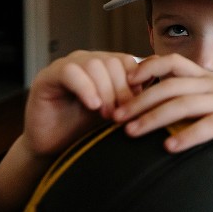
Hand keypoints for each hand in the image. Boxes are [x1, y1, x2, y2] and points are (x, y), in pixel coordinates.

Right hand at [23, 50, 140, 156]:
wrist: (54, 149)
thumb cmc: (87, 132)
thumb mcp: (117, 114)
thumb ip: (135, 98)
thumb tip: (164, 83)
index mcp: (105, 68)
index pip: (128, 62)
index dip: (137, 82)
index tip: (139, 106)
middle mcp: (87, 62)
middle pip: (113, 62)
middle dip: (122, 90)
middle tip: (122, 115)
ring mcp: (67, 66)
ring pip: (94, 64)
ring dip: (105, 91)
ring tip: (107, 114)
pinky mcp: (48, 76)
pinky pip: (70, 72)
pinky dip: (85, 88)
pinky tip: (93, 105)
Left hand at [113, 54, 212, 153]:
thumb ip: (190, 96)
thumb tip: (154, 105)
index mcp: (205, 77)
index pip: (171, 62)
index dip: (146, 68)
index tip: (124, 83)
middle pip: (169, 86)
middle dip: (139, 101)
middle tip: (115, 117)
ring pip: (184, 105)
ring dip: (154, 118)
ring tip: (131, 133)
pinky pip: (208, 127)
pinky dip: (187, 136)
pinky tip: (168, 147)